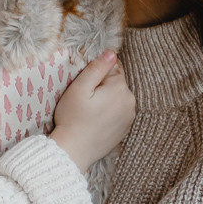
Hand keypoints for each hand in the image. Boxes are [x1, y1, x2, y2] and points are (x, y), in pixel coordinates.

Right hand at [50, 50, 135, 172]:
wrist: (74, 150)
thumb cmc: (72, 118)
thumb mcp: (79, 88)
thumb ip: (97, 68)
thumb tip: (112, 53)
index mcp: (120, 88)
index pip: (112, 68)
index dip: (96, 74)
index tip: (84, 85)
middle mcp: (130, 101)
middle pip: (116, 82)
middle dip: (103, 86)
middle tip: (85, 99)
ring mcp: (129, 116)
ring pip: (118, 97)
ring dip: (107, 99)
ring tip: (90, 111)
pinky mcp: (125, 128)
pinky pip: (118, 112)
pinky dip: (109, 112)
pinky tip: (96, 120)